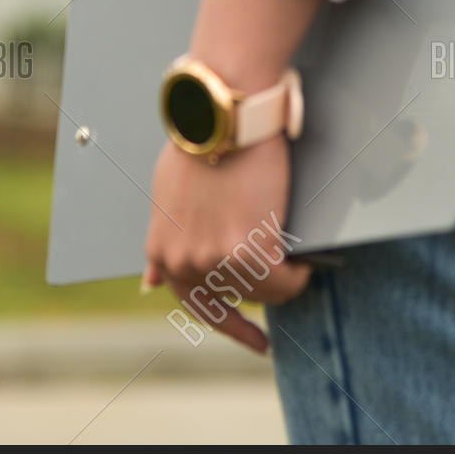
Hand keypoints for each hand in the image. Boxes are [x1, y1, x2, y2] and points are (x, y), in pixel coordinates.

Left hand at [143, 137, 310, 354]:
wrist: (224, 114)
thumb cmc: (202, 144)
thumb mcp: (166, 198)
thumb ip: (165, 240)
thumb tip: (151, 281)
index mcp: (162, 251)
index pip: (196, 306)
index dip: (232, 325)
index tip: (255, 339)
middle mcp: (182, 262)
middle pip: (240, 299)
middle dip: (266, 288)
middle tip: (286, 275)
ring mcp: (213, 260)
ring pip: (266, 292)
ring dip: (285, 278)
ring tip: (294, 254)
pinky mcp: (246, 250)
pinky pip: (285, 281)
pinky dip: (299, 274)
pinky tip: (303, 260)